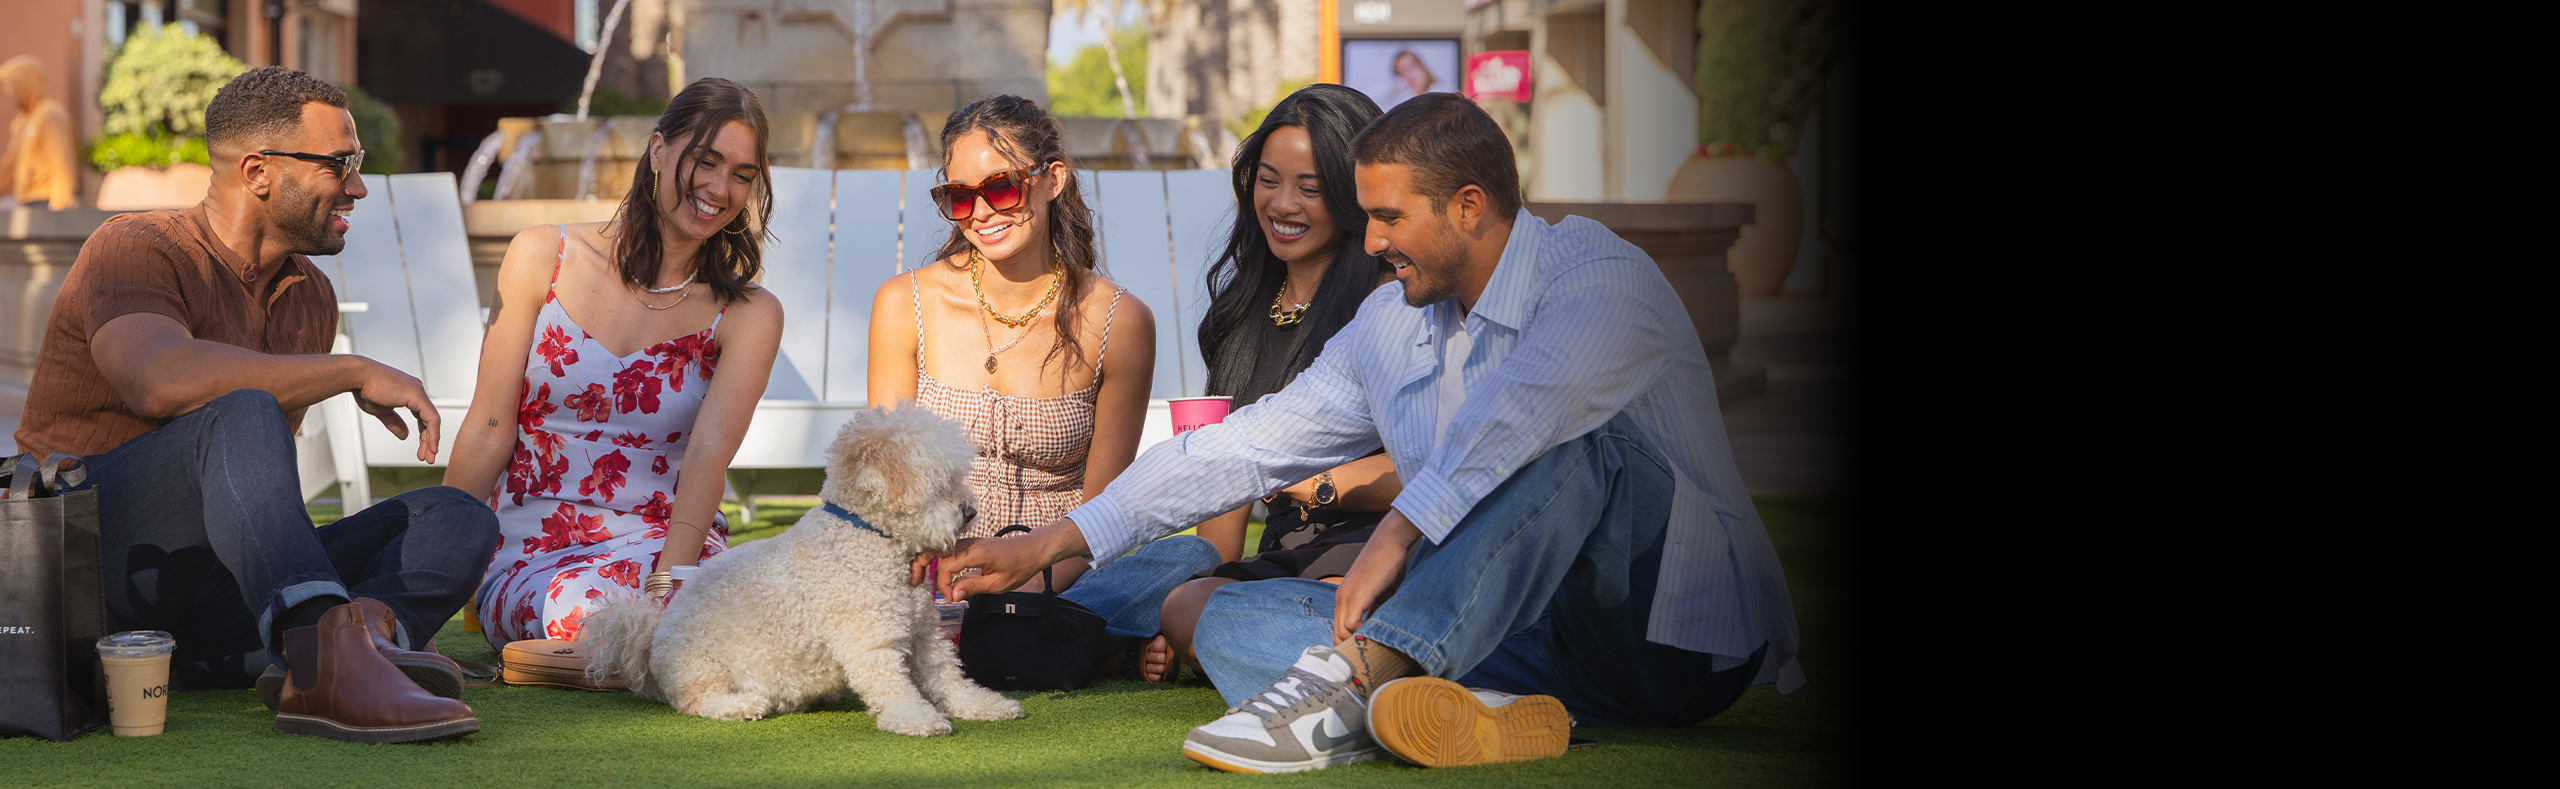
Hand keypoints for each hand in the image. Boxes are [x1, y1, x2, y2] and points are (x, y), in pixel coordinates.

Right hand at [353, 360, 439, 461]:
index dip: (424, 435)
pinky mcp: (417, 395)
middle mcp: (418, 391)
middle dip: (429, 441)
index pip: (423, 417)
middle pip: (429, 420)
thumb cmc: (365, 389)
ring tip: (428, 456)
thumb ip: (395, 422)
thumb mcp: (382, 411)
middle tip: (426, 457)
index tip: (422, 450)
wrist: (357, 376)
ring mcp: (419, 392)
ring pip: (432, 420)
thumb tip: (405, 436)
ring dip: (431, 440)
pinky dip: (433, 433)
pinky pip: (431, 418)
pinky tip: (431, 446)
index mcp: (411, 393)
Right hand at [933, 519, 1086, 600]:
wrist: (1033, 550)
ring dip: (928, 564)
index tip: (950, 599)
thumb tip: (953, 596)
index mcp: (976, 553)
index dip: (943, 585)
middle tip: (913, 582)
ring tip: (920, 580)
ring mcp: (968, 543)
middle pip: (934, 551)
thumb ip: (974, 587)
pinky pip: (948, 552)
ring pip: (939, 550)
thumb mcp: (999, 583)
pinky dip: (938, 562)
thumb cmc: (1020, 566)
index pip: (946, 567)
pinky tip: (937, 575)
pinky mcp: (970, 546)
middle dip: (920, 565)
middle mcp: (968, 544)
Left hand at [1332, 509, 1419, 642]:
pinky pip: (1350, 625)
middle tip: (1368, 653)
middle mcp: (1341, 598)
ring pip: (1341, 633)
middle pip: (1337, 635)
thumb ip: (1375, 611)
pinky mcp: (1356, 595)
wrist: (1390, 541)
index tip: (1364, 649)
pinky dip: (1360, 633)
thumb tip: (1376, 630)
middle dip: (1351, 647)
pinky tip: (1374, 632)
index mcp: (1344, 597)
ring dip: (1356, 641)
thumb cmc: (1388, 565)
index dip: (1350, 642)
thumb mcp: (1380, 594)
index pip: (1338, 630)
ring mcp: (1346, 596)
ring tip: (1373, 645)